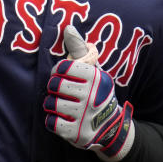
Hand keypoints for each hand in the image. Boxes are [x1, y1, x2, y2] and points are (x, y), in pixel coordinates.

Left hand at [43, 27, 134, 161]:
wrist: (111, 128)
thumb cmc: (96, 92)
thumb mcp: (94, 70)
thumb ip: (80, 49)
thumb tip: (68, 28)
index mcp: (96, 78)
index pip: (64, 67)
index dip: (58, 71)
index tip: (62, 75)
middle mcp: (92, 96)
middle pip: (55, 85)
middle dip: (54, 87)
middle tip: (60, 91)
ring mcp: (84, 116)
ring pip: (51, 104)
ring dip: (51, 104)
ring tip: (59, 105)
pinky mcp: (77, 133)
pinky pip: (51, 123)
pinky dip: (52, 120)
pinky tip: (60, 118)